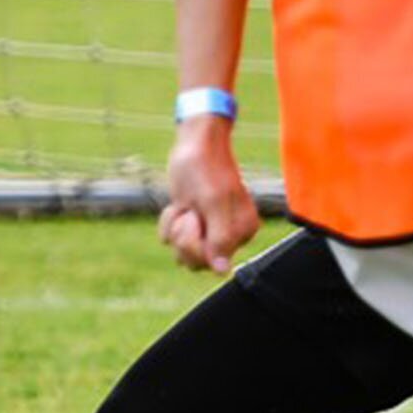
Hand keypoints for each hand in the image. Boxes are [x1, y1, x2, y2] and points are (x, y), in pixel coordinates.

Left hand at [159, 116, 258, 271]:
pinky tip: (180, 202)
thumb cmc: (204, 166)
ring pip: (181, 252)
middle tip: (191, 209)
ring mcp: (211, 230)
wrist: (194, 142)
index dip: (196, 242)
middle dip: (184, 235)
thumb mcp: (212, 201)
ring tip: (186, 204)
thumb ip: (220, 237)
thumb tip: (223, 270)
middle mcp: (231, 234)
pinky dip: (170, 220)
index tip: (198, 216)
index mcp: (243, 231)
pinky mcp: (195, 224)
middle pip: (195, 262)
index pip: (213, 263)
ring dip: (175, 227)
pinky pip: (172, 238)